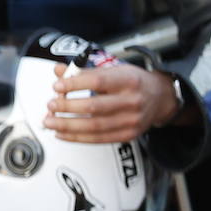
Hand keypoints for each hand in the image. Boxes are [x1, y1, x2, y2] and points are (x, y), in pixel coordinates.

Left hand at [44, 62, 180, 142]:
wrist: (161, 98)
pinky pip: (98, 139)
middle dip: (67, 107)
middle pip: (94, 106)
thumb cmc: (133, 82)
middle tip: (51, 105)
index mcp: (128, 80)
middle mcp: (132, 100)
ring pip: (93, 126)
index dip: (74, 84)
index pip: (97, 81)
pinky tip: (61, 134)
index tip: (57, 86)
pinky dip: (76, 138)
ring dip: (66, 125)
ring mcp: (131, 120)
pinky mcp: (128, 135)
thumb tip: (58, 71)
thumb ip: (85, 71)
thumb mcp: (114, 70)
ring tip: (50, 121)